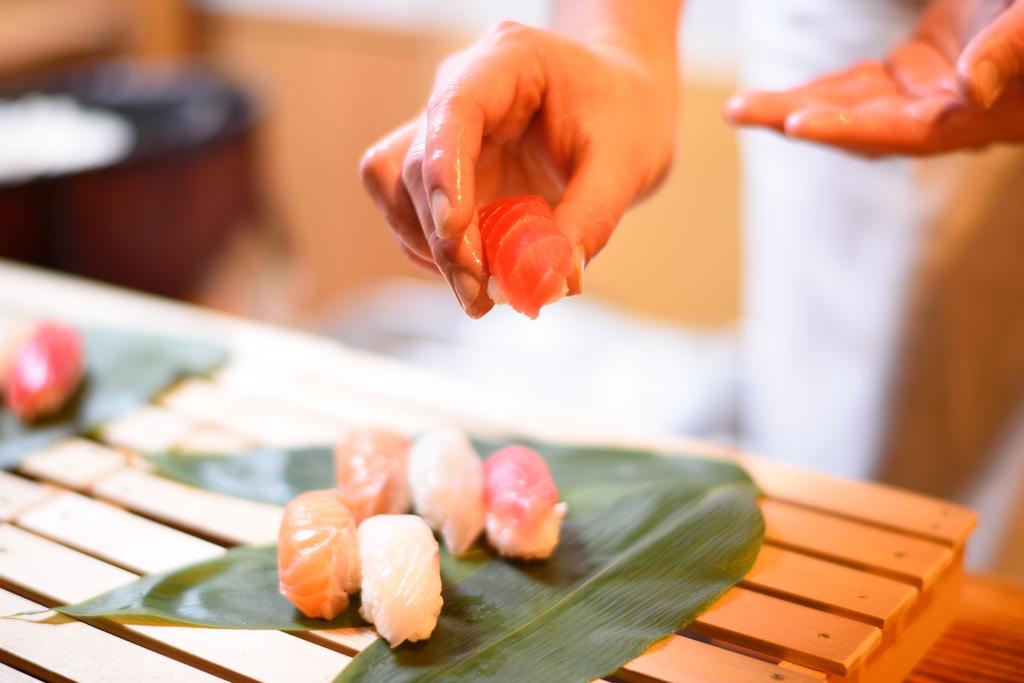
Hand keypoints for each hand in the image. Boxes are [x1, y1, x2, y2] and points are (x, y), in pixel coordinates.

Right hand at [360, 21, 676, 316]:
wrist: (620, 113)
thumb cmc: (624, 119)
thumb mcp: (625, 164)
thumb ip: (590, 219)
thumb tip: (551, 280)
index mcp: (506, 62)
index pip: (453, 110)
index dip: (444, 171)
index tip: (453, 229)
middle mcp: (460, 93)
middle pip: (416, 164)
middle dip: (443, 237)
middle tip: (481, 292)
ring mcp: (444, 136)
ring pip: (397, 191)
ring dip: (430, 249)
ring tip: (483, 292)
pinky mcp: (443, 175)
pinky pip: (414, 218)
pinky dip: (439, 255)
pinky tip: (481, 275)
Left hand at [725, 0, 1023, 155]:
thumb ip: (1012, 50)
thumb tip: (967, 89)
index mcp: (979, 115)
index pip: (903, 131)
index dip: (847, 128)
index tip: (792, 124)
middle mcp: (948, 115)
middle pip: (859, 126)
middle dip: (795, 119)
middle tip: (737, 110)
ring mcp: (932, 94)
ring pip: (851, 106)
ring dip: (795, 106)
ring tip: (739, 107)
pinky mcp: (923, 67)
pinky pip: (863, 85)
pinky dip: (824, 88)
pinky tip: (779, 97)